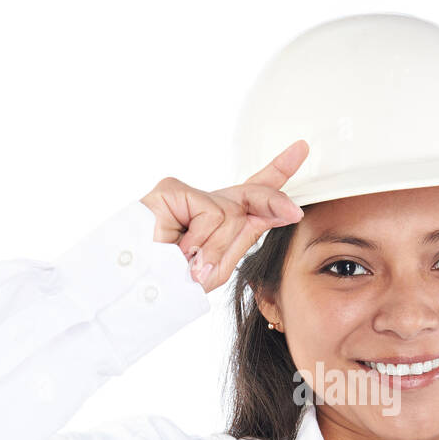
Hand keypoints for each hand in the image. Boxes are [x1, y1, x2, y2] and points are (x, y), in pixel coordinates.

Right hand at [138, 140, 308, 292]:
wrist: (137, 291)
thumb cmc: (173, 283)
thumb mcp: (218, 268)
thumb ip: (244, 239)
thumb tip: (273, 213)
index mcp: (220, 223)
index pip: (253, 193)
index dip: (278, 171)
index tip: (301, 149)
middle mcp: (206, 204)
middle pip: (253, 194)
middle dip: (276, 204)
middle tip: (294, 213)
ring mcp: (187, 194)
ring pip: (232, 214)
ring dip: (217, 248)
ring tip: (190, 261)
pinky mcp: (173, 189)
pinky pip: (212, 214)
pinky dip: (202, 240)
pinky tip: (180, 248)